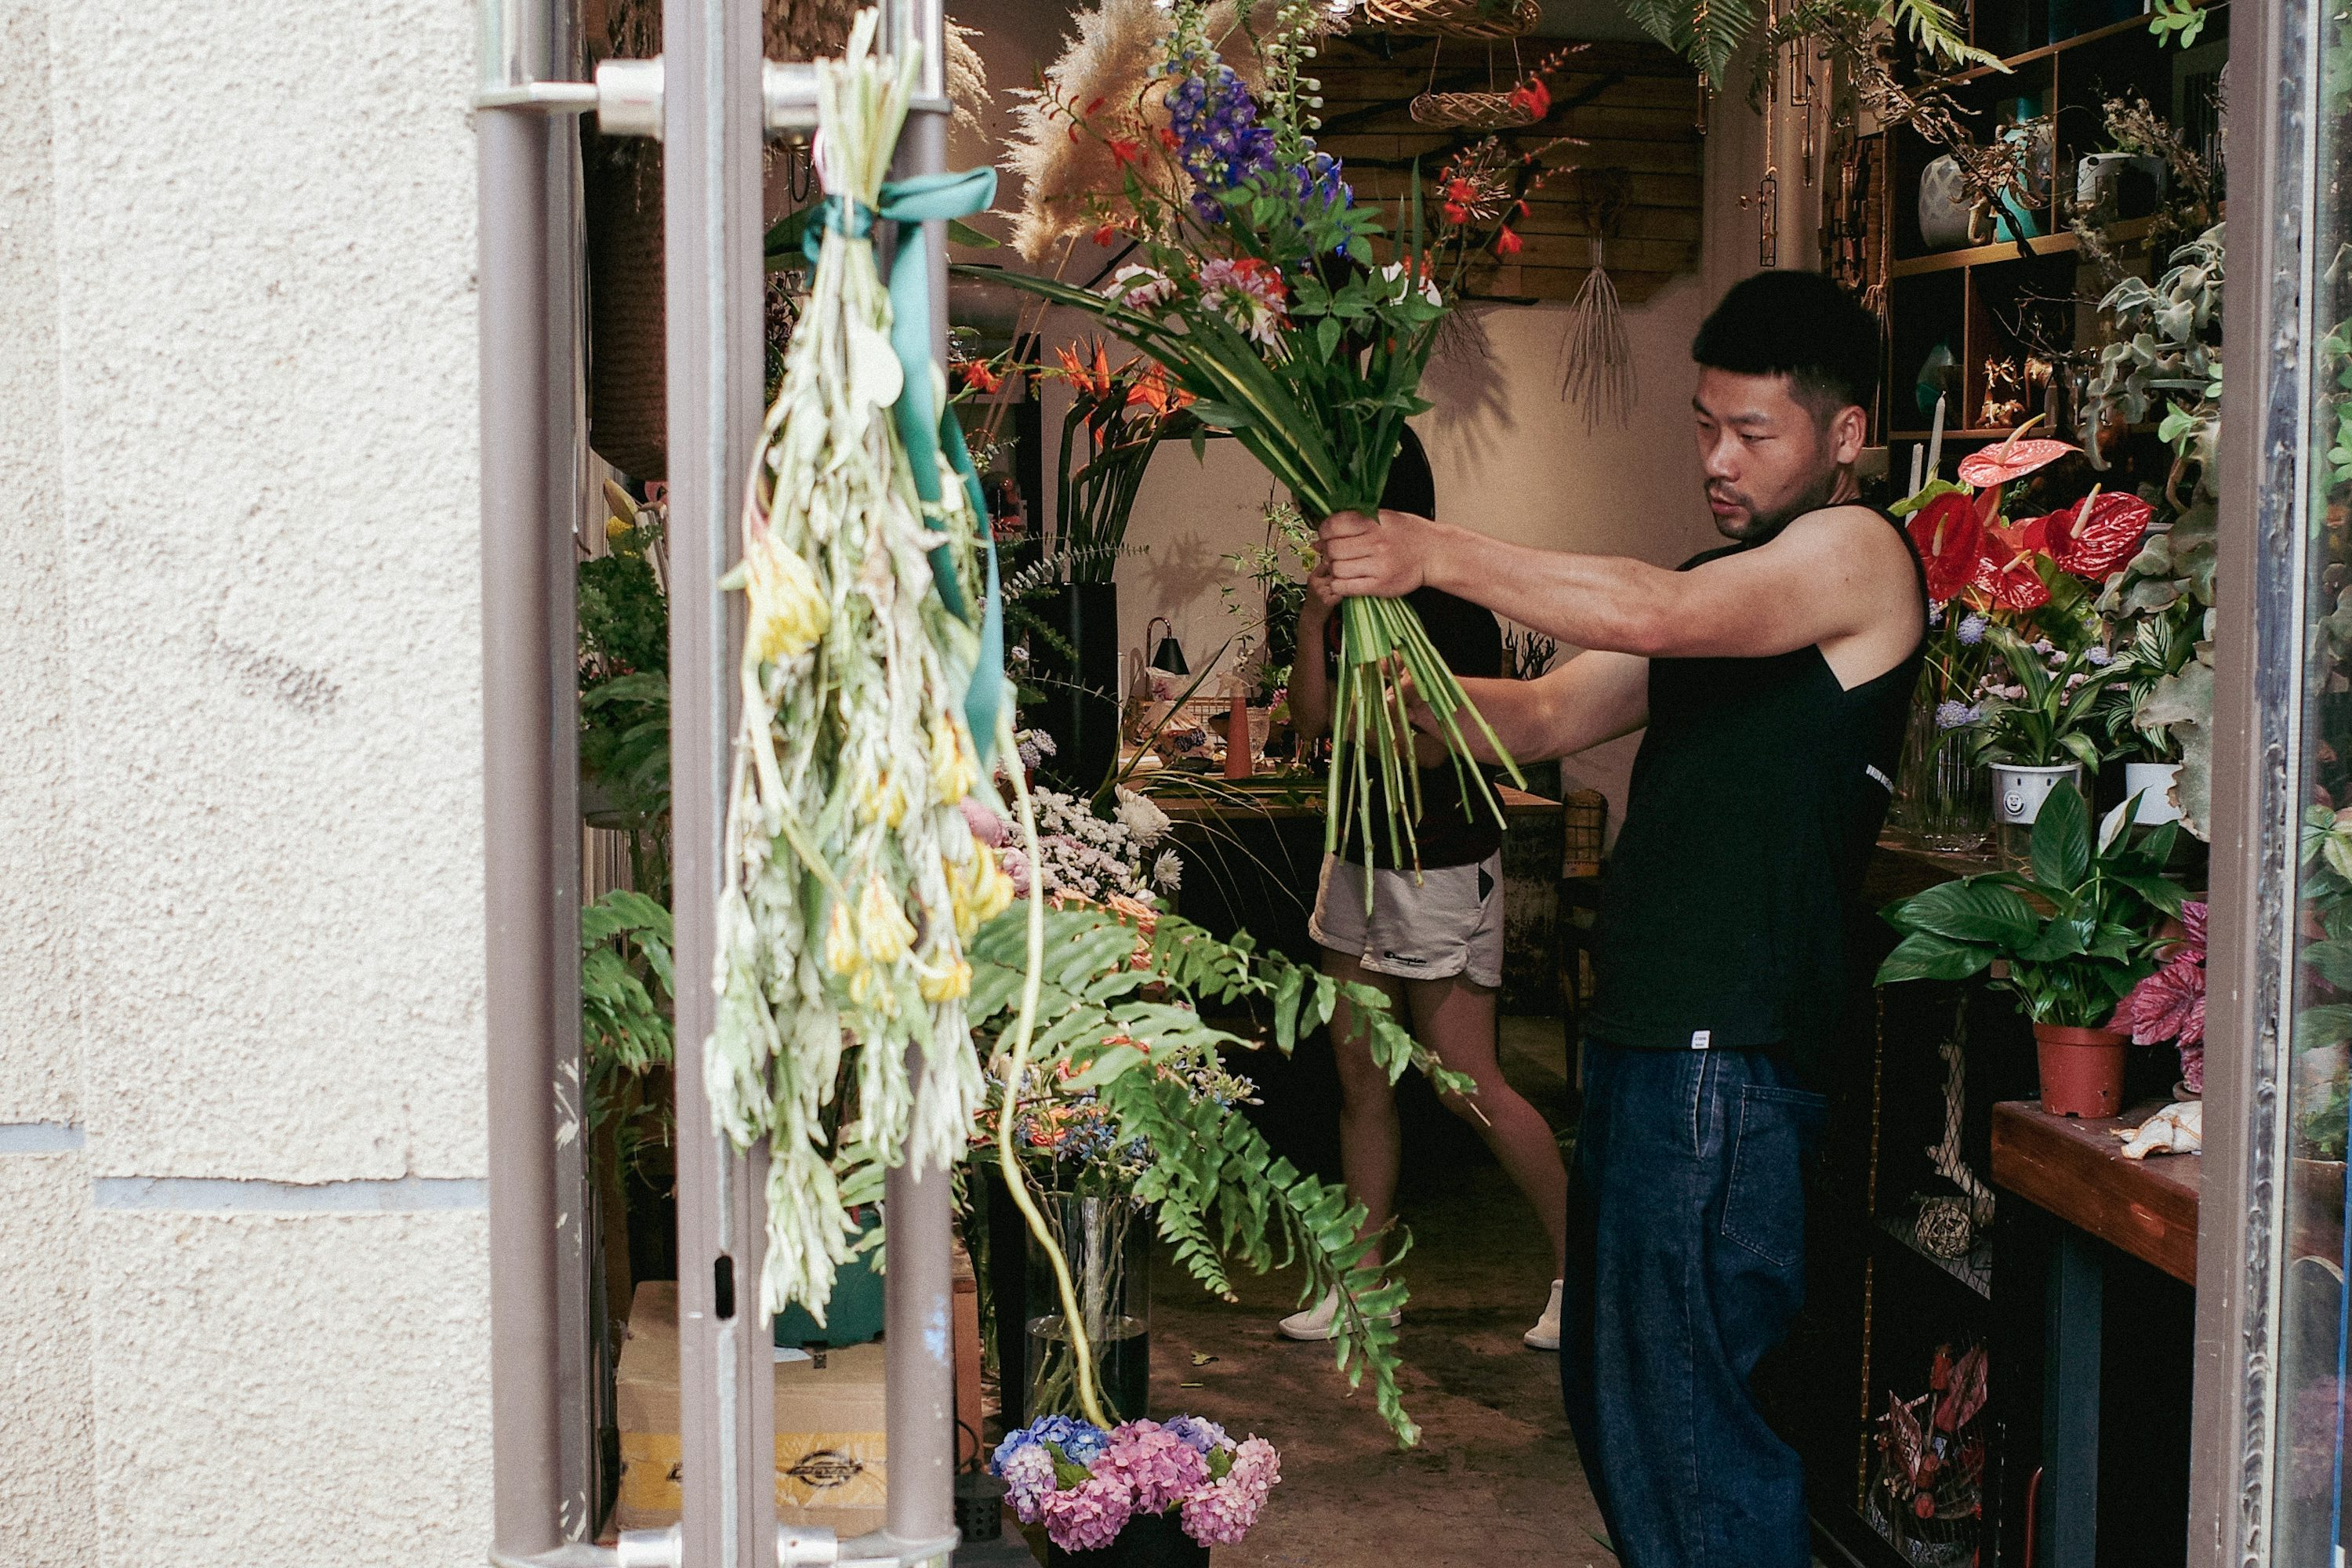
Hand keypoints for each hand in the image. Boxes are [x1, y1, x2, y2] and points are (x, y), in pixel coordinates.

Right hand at [1300, 558, 1342, 621]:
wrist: (1311, 618)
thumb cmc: (1315, 600)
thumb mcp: (1315, 584)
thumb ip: (1324, 573)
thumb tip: (1337, 562)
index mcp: (1313, 577)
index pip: (1327, 563)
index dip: (1336, 565)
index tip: (1342, 568)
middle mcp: (1316, 583)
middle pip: (1335, 573)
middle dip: (1342, 577)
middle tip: (1346, 580)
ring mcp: (1321, 592)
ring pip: (1340, 582)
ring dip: (1344, 585)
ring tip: (1344, 589)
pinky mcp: (1328, 601)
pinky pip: (1342, 593)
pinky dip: (1344, 594)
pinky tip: (1342, 597)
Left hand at [1317, 508, 1437, 598]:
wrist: (1433, 553)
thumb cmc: (1407, 534)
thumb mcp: (1383, 517)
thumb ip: (1354, 522)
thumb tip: (1319, 537)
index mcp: (1375, 522)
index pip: (1334, 525)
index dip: (1325, 531)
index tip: (1327, 535)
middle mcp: (1377, 542)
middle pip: (1333, 549)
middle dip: (1329, 552)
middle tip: (1337, 553)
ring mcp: (1379, 565)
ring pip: (1337, 569)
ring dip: (1335, 569)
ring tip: (1345, 566)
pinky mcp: (1380, 585)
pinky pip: (1346, 587)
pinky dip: (1339, 585)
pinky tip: (1347, 580)